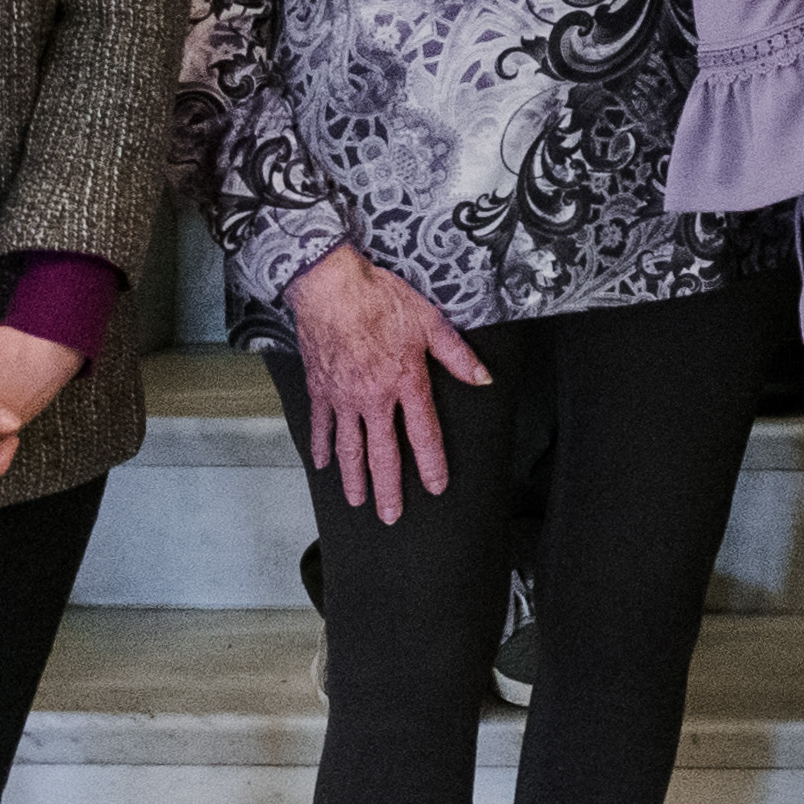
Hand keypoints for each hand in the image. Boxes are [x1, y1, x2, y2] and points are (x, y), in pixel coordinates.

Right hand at [284, 251, 491, 526]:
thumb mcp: (430, 322)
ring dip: (354, 478)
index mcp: (406, 383)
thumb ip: (457, 356)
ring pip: (349, 447)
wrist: (330, 286)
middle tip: (390, 517)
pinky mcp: (319, 388)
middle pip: (383, 453)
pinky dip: (320, 446)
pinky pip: (320, 424)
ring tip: (358, 502)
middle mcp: (373, 398)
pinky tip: (322, 464)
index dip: (432, 464)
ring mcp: (343, 397)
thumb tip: (483, 379)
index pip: (423, 434)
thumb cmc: (381, 300)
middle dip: (389, 488)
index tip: (437, 488)